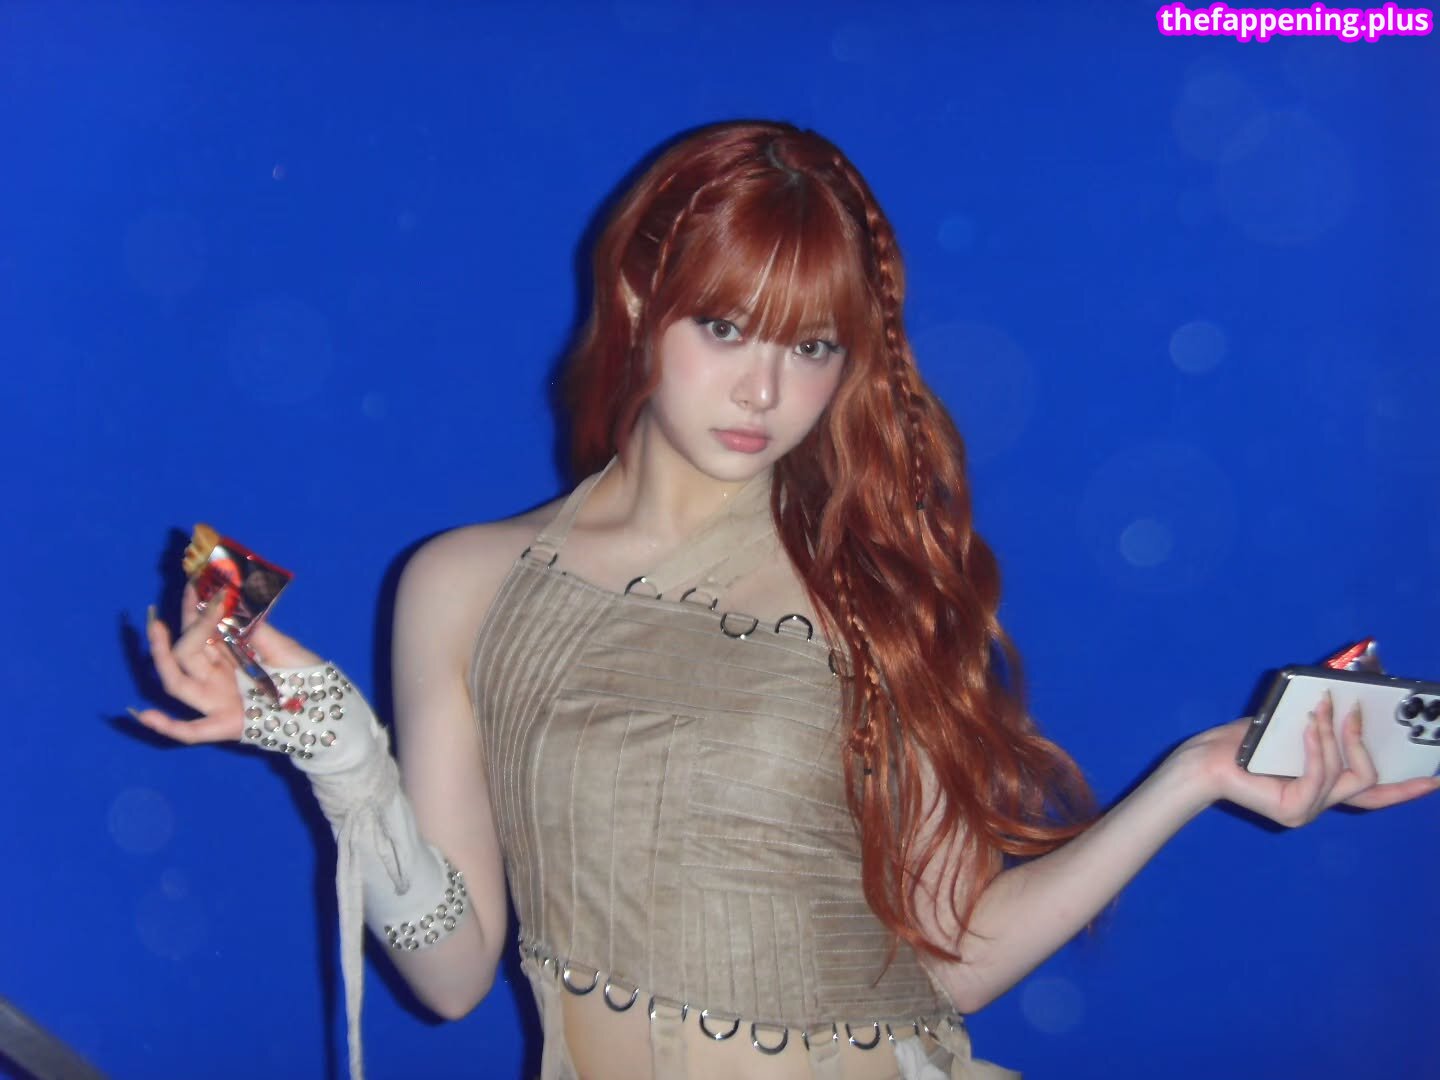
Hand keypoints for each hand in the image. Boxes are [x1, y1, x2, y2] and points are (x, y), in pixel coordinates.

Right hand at [131, 583, 320, 744]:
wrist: (325, 706)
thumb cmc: (304, 673)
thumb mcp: (282, 645)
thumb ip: (256, 628)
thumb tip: (232, 599)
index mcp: (228, 654)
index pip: (202, 630)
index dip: (197, 607)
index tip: (196, 580)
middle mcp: (215, 676)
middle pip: (187, 650)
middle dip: (188, 622)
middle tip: (193, 592)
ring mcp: (216, 701)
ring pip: (177, 681)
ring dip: (162, 655)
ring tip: (156, 627)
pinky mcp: (224, 726)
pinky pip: (189, 730)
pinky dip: (165, 726)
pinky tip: (142, 714)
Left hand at [1187, 693, 1439, 824]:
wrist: (1205, 757)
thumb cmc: (1243, 741)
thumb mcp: (1291, 726)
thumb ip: (1321, 723)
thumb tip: (1347, 694)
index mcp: (1323, 786)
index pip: (1375, 794)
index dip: (1406, 788)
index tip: (1434, 778)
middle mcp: (1319, 803)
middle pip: (1368, 782)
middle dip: (1363, 743)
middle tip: (1355, 713)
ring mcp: (1307, 810)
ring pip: (1345, 775)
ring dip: (1335, 737)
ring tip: (1323, 710)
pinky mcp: (1293, 809)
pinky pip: (1319, 776)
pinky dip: (1317, 748)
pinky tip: (1309, 727)